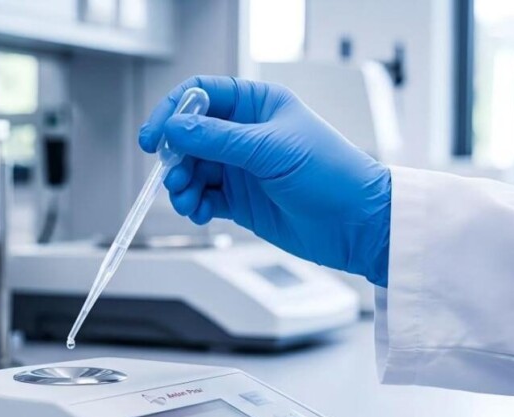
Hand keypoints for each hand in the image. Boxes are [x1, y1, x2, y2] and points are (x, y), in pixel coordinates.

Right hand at [138, 76, 391, 286]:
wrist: (357, 224)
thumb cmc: (332, 174)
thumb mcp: (270, 150)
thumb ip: (217, 139)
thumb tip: (176, 127)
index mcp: (257, 104)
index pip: (202, 94)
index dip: (173, 112)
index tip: (156, 136)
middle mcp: (246, 133)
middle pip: (190, 136)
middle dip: (176, 158)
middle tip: (173, 178)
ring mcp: (242, 167)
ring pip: (193, 170)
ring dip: (182, 185)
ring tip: (187, 201)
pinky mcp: (241, 199)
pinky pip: (204, 197)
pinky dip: (195, 205)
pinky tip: (200, 213)